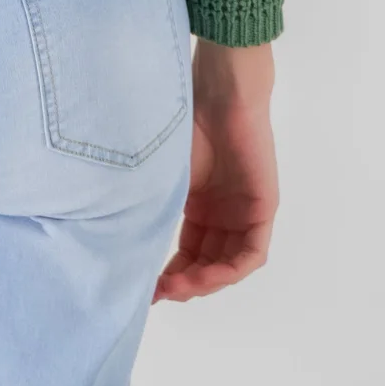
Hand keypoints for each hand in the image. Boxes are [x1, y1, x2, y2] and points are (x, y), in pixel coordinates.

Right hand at [153, 38, 278, 302]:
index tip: (145, 289)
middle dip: (184, 283)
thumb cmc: (185, 121)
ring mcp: (244, 212)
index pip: (187, 251)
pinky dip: (231, 269)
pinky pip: (252, 253)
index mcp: (198, 203)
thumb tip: (121, 243)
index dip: (168, 273)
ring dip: (205, 281)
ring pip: (229, 264)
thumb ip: (153, 206)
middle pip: (207, 263)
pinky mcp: (263, 209)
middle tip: (159, 292)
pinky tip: (209, 275)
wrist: (219, 93)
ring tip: (179, 286)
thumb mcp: (164, 174)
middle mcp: (222, 213)